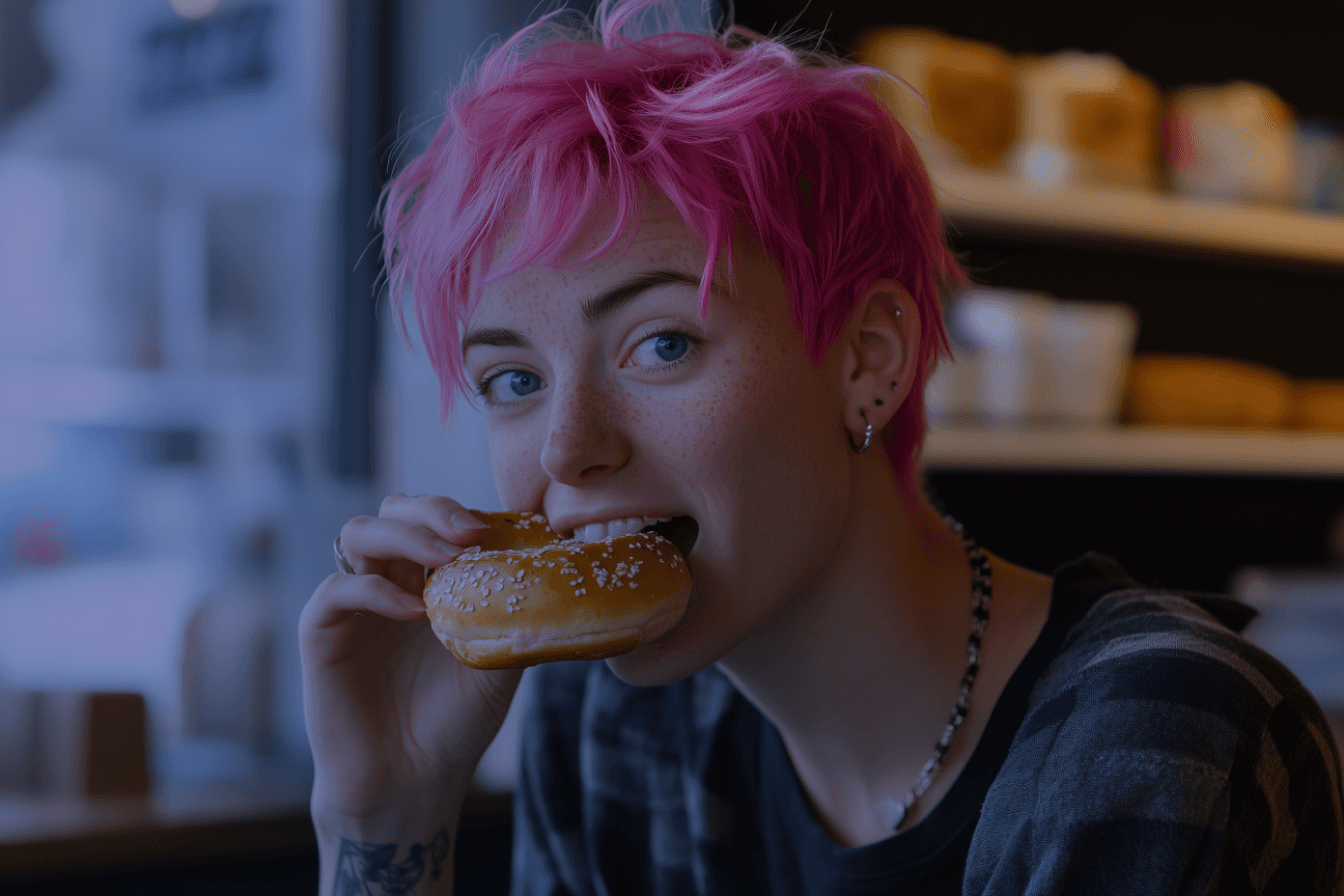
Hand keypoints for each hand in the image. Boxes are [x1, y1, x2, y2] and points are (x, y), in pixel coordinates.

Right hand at [300, 495, 522, 820]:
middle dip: (433, 511)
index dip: (462, 514)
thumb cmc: (455, 722)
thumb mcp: (501, 662)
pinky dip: (375, 590)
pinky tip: (414, 611)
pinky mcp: (322, 634)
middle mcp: (387, 582)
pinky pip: (337, 589)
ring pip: (360, 535)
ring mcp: (352, 605)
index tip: (499, 529)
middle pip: (394, 511)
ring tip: (445, 560)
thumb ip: (517, 614)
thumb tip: (560, 571)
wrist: (413, 782)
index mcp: (426, 580)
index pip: (435, 519)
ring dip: (405, 536)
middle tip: (470, 533)